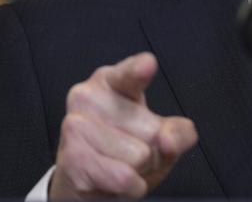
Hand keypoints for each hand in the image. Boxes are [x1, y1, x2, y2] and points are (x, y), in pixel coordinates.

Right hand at [50, 52, 197, 197]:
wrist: (84, 182)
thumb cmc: (125, 151)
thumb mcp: (161, 138)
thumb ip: (179, 134)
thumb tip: (168, 140)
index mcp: (114, 81)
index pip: (130, 73)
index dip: (139, 70)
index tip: (147, 65)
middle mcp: (89, 96)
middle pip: (152, 131)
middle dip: (150, 151)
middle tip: (129, 152)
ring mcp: (76, 125)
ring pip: (138, 156)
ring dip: (136, 171)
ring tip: (118, 165)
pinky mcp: (72, 157)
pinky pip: (123, 177)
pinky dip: (129, 187)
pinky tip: (113, 180)